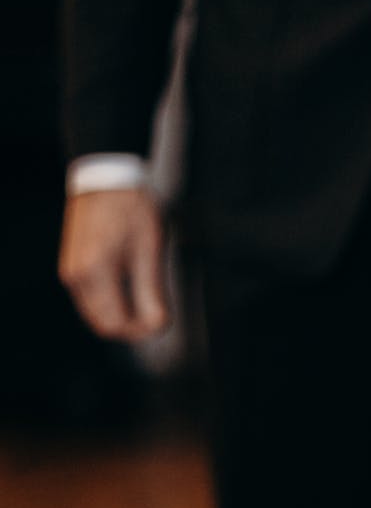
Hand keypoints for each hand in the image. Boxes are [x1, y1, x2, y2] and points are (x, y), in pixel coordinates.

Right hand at [59, 189, 170, 340]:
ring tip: (148, 298)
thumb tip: (159, 325)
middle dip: (132, 326)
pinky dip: (111, 302)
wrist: (107, 176)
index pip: (115, 324)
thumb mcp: (150, 248)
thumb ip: (152, 290)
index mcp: (95, 272)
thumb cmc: (132, 207)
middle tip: (158, 313)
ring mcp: (70, 272)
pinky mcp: (71, 266)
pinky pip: (90, 299)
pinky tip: (131, 288)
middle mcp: (76, 277)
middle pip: (103, 324)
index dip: (141, 331)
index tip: (163, 320)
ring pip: (96, 314)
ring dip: (121, 315)